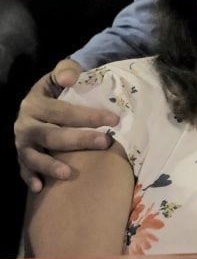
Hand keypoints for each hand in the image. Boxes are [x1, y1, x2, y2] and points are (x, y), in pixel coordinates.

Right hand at [15, 59, 118, 191]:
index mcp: (35, 102)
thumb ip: (66, 70)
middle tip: (105, 142)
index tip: (114, 120)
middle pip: (51, 135)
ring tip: (68, 173)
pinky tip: (40, 188)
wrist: (38, 102)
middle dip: (79, 140)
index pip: (62, 111)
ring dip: (50, 165)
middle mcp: (25, 124)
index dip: (87, 116)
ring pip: (34, 156)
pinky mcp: (21, 157)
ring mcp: (22, 143)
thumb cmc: (57, 89)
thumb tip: (70, 78)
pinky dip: (30, 179)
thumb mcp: (61, 74)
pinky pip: (24, 170)